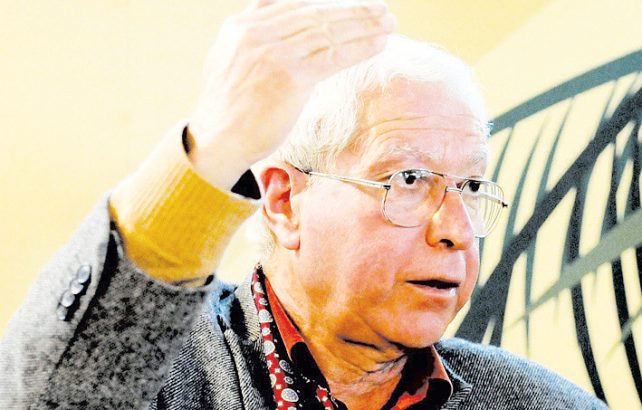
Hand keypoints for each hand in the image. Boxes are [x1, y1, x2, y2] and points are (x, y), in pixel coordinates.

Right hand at [188, 0, 395, 188]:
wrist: (218, 141)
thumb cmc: (229, 108)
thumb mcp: (229, 60)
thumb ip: (254, 38)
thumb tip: (279, 27)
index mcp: (242, 25)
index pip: (293, 3)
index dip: (327, 3)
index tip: (352, 6)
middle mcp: (257, 33)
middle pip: (315, 14)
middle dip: (353, 11)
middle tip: (380, 9)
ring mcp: (274, 53)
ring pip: (328, 32)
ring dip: (363, 26)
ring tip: (387, 23)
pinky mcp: (291, 76)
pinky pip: (333, 56)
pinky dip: (360, 48)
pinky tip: (379, 44)